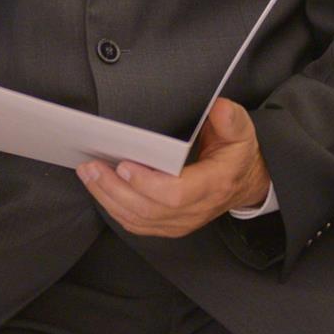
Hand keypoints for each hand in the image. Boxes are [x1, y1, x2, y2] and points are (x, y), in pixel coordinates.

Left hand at [77, 99, 269, 237]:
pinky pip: (137, 224)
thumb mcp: (242, 132)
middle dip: (114, 188)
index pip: (176, 193)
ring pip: (138, 219)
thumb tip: (219, 108)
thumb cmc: (237, 155)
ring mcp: (181, 221)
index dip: (147, 183)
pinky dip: (114, 208)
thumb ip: (231, 120)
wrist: (245, 182)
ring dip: (108, 198)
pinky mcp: (170, 225)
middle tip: (92, 167)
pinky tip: (99, 190)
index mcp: (213, 184)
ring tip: (88, 174)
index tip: (124, 164)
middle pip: (148, 208)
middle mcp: (196, 208)